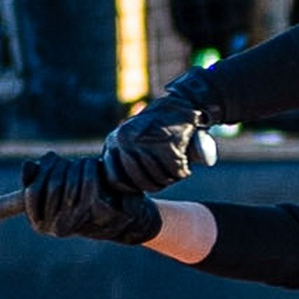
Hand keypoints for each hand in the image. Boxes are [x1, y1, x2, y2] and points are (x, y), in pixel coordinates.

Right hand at [20, 151, 162, 243]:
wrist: (126, 216)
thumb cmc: (90, 199)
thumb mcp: (60, 188)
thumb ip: (40, 178)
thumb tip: (28, 166)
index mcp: (41, 223)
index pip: (31, 193)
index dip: (40, 172)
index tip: (51, 158)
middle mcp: (56, 227)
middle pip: (51, 185)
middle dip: (60, 166)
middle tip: (69, 159)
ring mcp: (76, 222)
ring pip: (70, 183)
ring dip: (76, 167)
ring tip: (83, 162)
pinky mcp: (95, 213)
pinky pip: (88, 184)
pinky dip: (90, 170)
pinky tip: (93, 165)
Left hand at [101, 74, 217, 193]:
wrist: (182, 104)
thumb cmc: (158, 128)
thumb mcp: (132, 139)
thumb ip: (124, 160)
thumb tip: (122, 194)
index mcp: (114, 141)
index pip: (115, 179)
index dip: (132, 187)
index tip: (145, 183)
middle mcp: (125, 141)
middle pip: (139, 182)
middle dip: (155, 184)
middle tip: (166, 176)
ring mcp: (145, 142)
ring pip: (157, 179)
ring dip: (170, 178)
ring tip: (175, 168)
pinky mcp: (168, 144)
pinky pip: (175, 172)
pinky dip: (183, 172)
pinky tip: (185, 164)